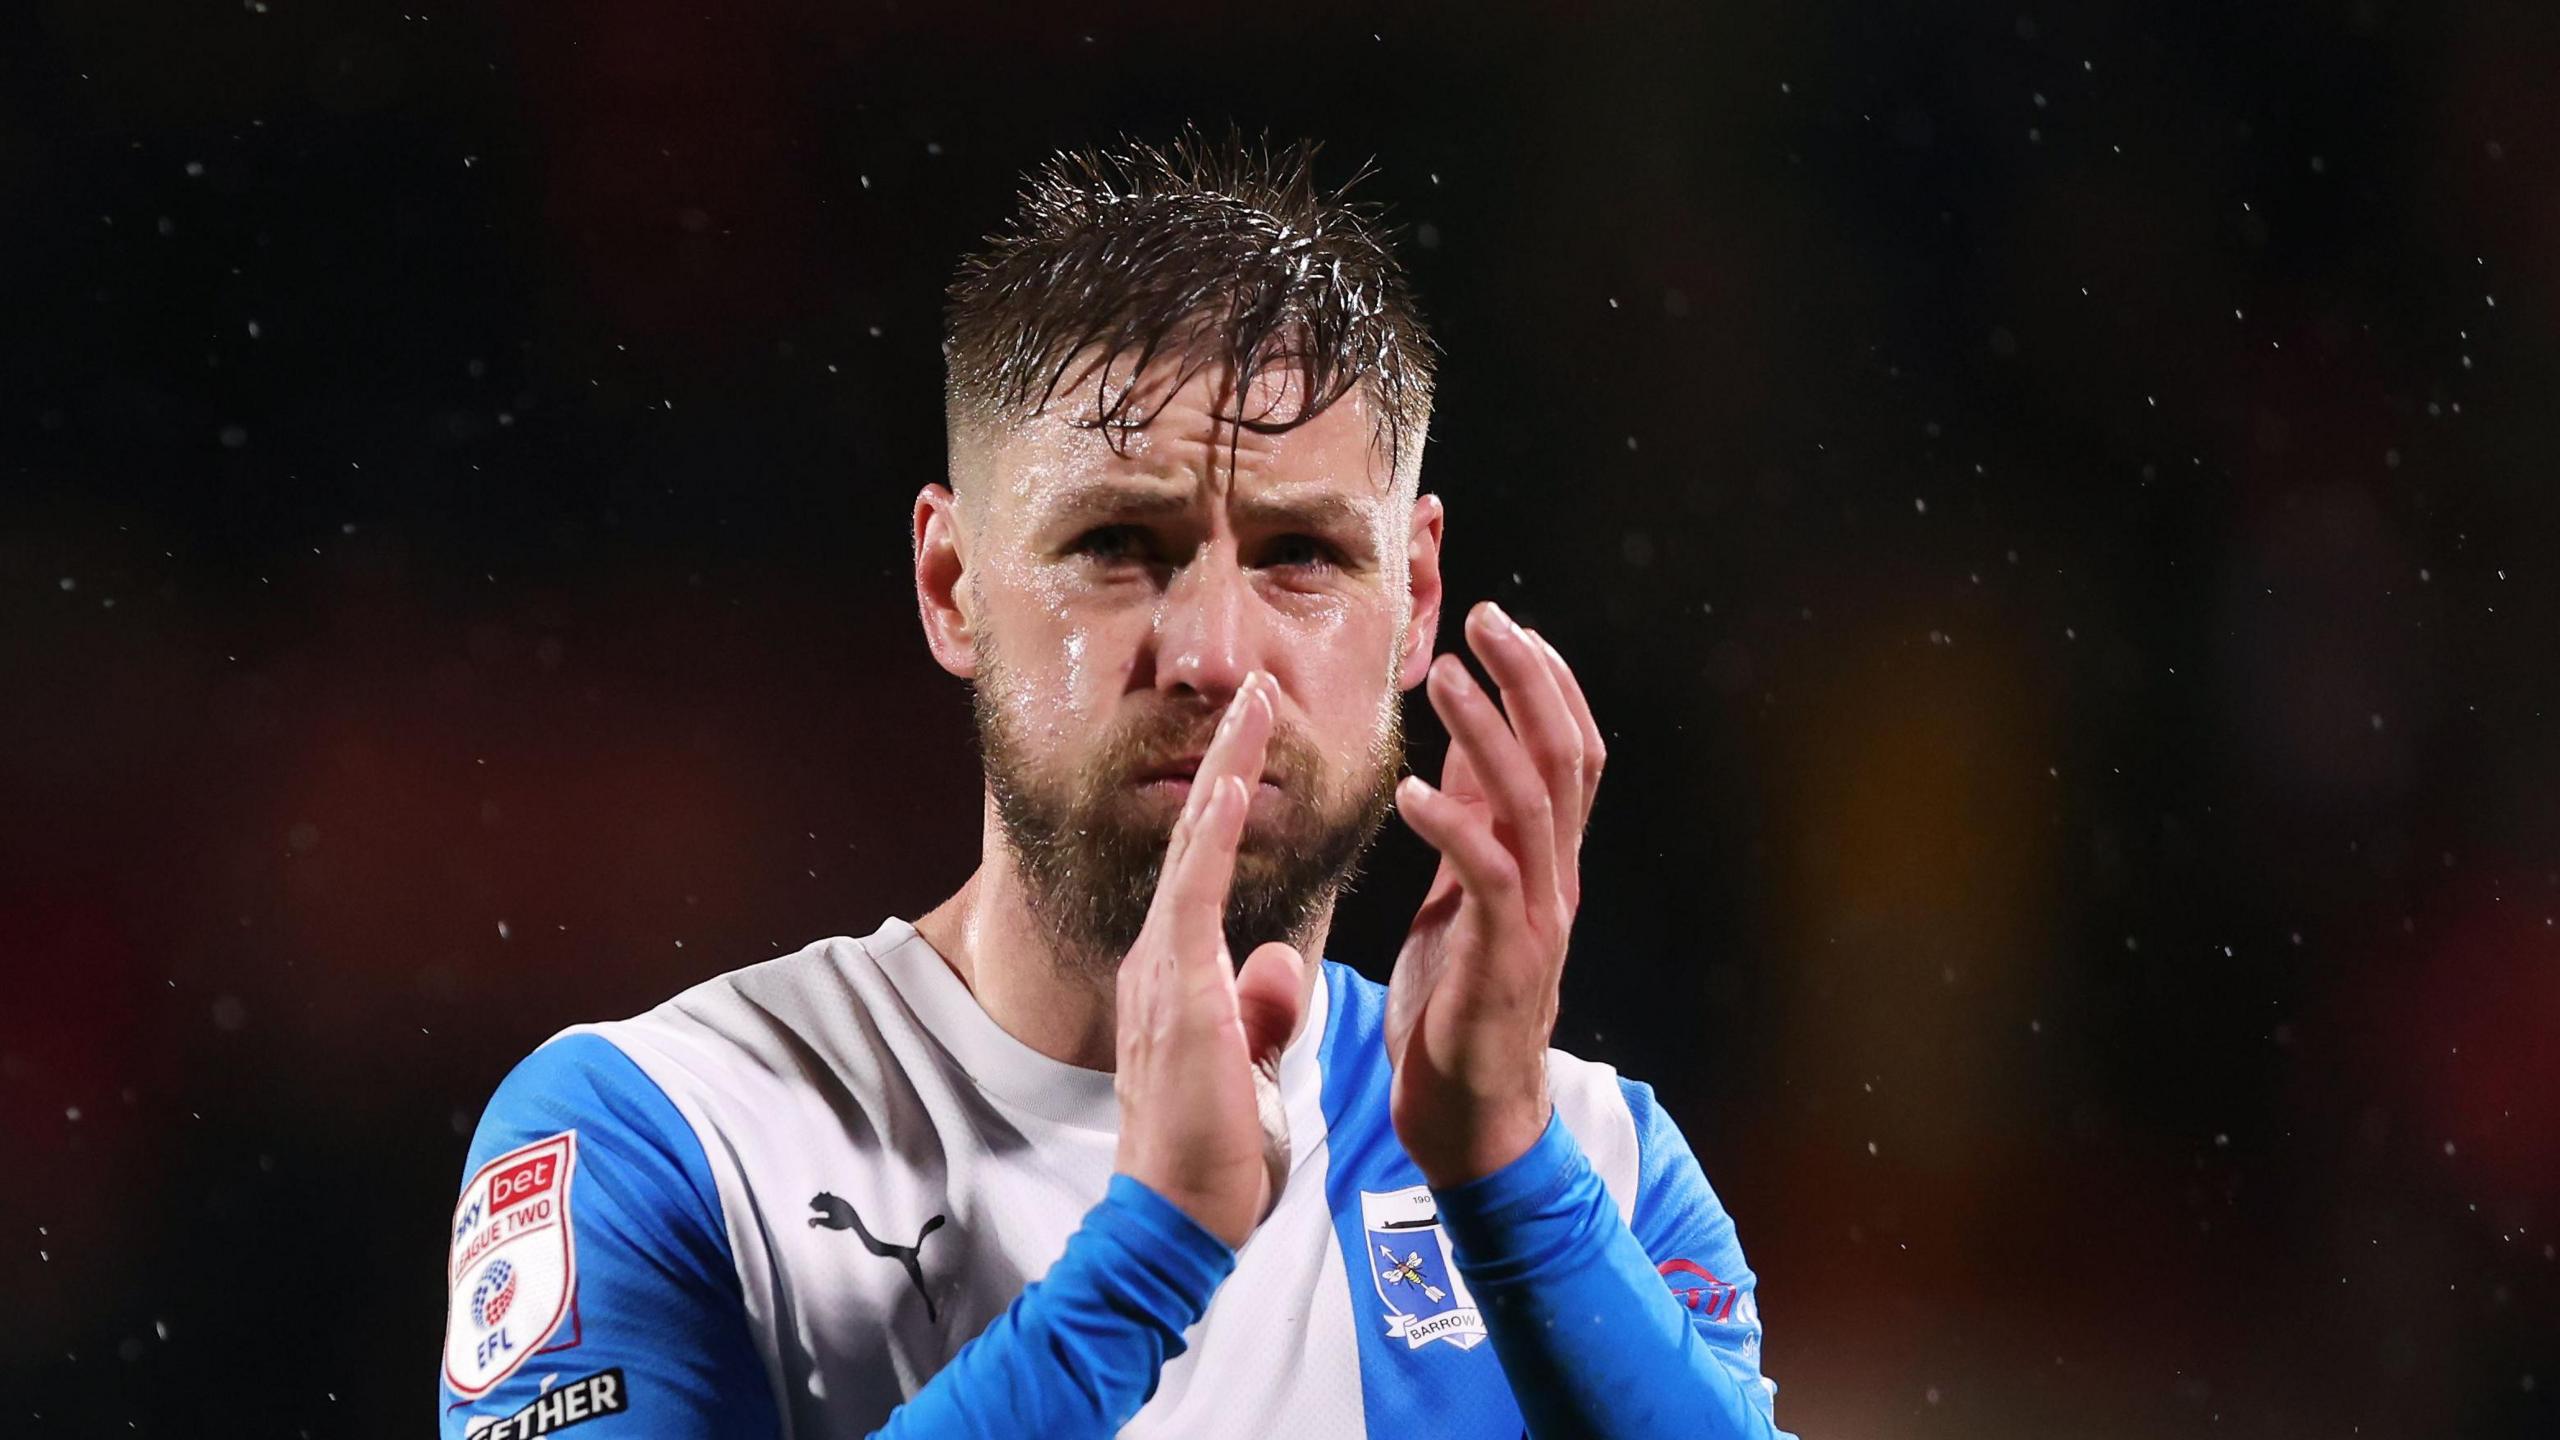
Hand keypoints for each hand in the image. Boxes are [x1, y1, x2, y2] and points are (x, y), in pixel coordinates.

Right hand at [1112, 670, 1307, 1249]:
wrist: (1178, 1224)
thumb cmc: (1211, 1162)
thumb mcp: (1250, 1071)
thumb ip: (1261, 1012)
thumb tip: (1275, 961)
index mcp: (1182, 978)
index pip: (1209, 868)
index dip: (1232, 801)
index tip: (1257, 741)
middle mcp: (1162, 961)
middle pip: (1197, 836)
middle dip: (1227, 758)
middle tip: (1253, 687)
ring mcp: (1162, 970)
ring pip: (1194, 847)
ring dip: (1224, 769)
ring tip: (1251, 701)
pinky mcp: (1178, 990)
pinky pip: (1195, 891)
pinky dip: (1214, 833)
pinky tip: (1233, 779)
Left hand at [1386, 601, 1605, 1187]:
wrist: (1472, 1126)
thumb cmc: (1457, 1013)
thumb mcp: (1462, 898)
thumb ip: (1473, 824)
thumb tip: (1468, 742)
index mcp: (1546, 865)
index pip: (1569, 751)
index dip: (1546, 682)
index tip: (1503, 624)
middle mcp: (1556, 882)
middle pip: (1564, 756)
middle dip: (1530, 678)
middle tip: (1487, 617)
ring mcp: (1538, 921)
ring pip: (1532, 803)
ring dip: (1490, 730)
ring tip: (1447, 677)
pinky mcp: (1503, 961)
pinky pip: (1489, 878)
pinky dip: (1455, 826)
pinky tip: (1413, 791)